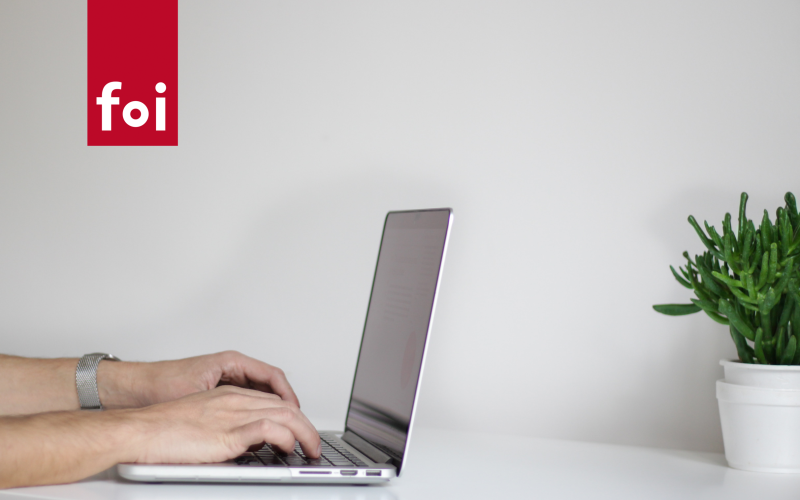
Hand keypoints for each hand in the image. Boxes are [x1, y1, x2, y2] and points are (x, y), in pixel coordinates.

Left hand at [99, 351, 299, 408]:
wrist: (132, 389)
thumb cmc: (160, 384)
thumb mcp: (200, 396)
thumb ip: (228, 407)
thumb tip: (254, 421)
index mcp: (231, 362)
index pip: (272, 376)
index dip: (288, 396)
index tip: (296, 412)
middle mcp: (230, 368)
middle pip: (270, 385)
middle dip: (285, 404)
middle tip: (296, 424)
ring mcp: (224, 379)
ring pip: (259, 394)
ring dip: (272, 409)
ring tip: (282, 428)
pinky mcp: (217, 392)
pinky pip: (246, 400)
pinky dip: (256, 413)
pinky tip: (257, 428)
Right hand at [127, 385, 320, 462]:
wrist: (140, 430)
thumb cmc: (162, 430)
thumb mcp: (202, 423)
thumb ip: (227, 429)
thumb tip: (246, 446)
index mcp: (228, 395)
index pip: (273, 400)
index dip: (292, 415)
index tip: (301, 430)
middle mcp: (235, 400)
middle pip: (285, 405)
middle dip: (307, 425)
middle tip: (314, 443)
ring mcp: (233, 414)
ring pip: (285, 414)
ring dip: (305, 433)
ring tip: (311, 449)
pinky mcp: (228, 432)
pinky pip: (269, 430)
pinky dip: (287, 438)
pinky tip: (290, 448)